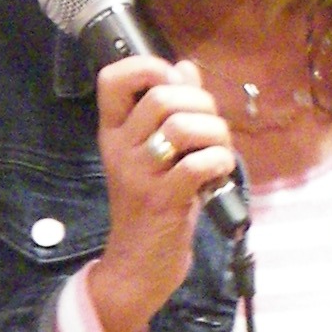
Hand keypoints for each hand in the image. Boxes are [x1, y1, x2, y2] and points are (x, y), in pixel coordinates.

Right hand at [88, 55, 235, 331]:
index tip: (174, 85)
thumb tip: (187, 68)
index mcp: (113, 132)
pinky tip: (218, 175)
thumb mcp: (155, 154)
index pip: (111, 78)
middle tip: (211, 129)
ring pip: (182, 126)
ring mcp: (139, 175)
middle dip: (201, 103)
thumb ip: (169, 110)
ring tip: (217, 152)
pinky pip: (198, 164)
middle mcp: (120, 149)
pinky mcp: (162, 201)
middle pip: (161, 96)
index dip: (148, 67)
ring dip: (214, 133)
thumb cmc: (153, 204)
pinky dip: (219, 162)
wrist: (138, 264)